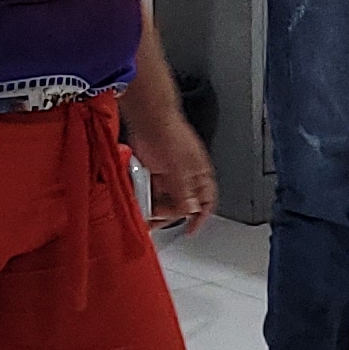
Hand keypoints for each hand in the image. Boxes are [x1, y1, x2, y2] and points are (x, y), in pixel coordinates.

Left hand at [133, 113, 217, 233]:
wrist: (148, 119)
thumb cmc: (169, 136)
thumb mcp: (180, 172)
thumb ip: (186, 194)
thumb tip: (190, 211)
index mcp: (201, 175)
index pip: (207, 202)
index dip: (200, 218)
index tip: (190, 230)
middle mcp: (187, 175)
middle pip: (183, 204)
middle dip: (171, 215)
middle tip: (158, 221)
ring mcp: (170, 172)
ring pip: (165, 198)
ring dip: (156, 208)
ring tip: (147, 213)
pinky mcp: (155, 169)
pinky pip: (152, 189)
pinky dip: (147, 197)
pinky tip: (141, 200)